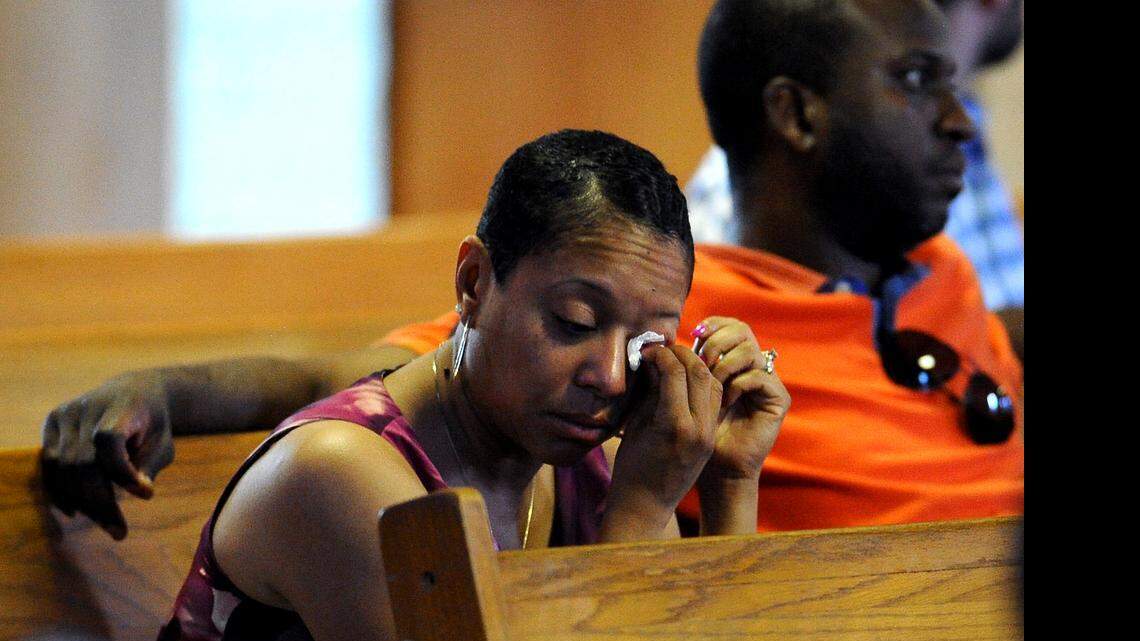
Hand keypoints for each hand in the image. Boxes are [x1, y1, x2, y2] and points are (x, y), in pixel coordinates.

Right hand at [40, 372, 175, 538]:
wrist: (135, 391)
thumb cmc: (153, 423)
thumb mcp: (163, 442)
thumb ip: (150, 465)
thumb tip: (142, 492)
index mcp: (121, 405)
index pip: (108, 439)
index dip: (122, 470)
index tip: (145, 494)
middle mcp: (87, 407)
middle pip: (82, 461)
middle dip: (100, 500)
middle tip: (119, 530)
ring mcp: (65, 414)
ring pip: (63, 467)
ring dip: (81, 501)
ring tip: (105, 523)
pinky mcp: (52, 423)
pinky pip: (49, 464)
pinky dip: (60, 490)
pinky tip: (76, 511)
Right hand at [604, 344, 722, 534]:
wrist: (647, 505)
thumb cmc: (631, 468)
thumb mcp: (635, 425)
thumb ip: (649, 392)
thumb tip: (654, 361)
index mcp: (675, 425)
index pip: (675, 372)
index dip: (660, 354)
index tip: (646, 351)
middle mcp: (699, 428)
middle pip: (700, 373)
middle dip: (682, 354)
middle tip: (663, 349)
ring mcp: (709, 434)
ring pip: (713, 384)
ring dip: (696, 366)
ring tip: (675, 361)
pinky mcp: (711, 437)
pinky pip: (714, 400)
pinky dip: (703, 383)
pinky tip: (685, 380)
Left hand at [691, 317, 789, 482]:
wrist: (715, 469)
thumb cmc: (694, 433)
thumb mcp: (682, 394)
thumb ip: (680, 367)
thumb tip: (664, 341)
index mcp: (732, 361)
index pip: (730, 326)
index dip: (713, 324)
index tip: (693, 334)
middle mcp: (752, 367)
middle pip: (742, 330)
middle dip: (717, 342)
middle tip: (701, 361)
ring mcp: (767, 382)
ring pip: (750, 350)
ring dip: (725, 364)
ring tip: (712, 384)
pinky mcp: (778, 400)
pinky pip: (759, 376)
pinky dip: (738, 385)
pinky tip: (726, 401)